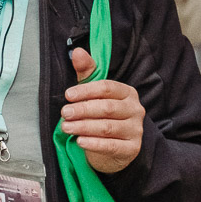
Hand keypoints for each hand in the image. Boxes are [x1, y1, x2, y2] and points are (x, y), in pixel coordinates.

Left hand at [62, 47, 144, 174]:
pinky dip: (93, 143)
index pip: (107, 88)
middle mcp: (135, 110)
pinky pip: (111, 146)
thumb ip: (87, 72)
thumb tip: (77, 52)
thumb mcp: (94, 93)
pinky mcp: (132, 149)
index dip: (86, 90)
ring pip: (107, 127)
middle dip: (83, 110)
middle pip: (107, 107)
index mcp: (127, 92)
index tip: (68, 95)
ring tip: (66, 127)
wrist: (114, 149)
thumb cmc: (103, 116)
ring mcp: (135, 130)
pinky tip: (80, 141)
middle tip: (65, 113)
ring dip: (83, 127)